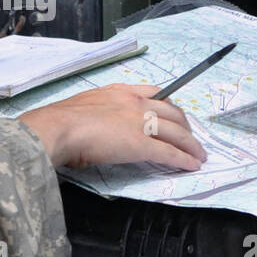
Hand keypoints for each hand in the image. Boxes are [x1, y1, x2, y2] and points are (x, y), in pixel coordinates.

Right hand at [18, 84, 206, 171]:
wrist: (58, 128)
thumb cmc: (62, 121)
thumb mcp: (86, 105)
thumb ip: (101, 111)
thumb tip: (100, 124)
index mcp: (121, 91)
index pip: (156, 92)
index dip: (169, 105)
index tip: (174, 114)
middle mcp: (135, 102)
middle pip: (173, 111)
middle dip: (185, 126)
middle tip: (190, 138)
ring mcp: (140, 122)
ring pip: (177, 132)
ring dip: (191, 144)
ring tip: (198, 155)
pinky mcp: (142, 144)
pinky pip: (170, 152)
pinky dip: (184, 159)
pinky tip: (191, 165)